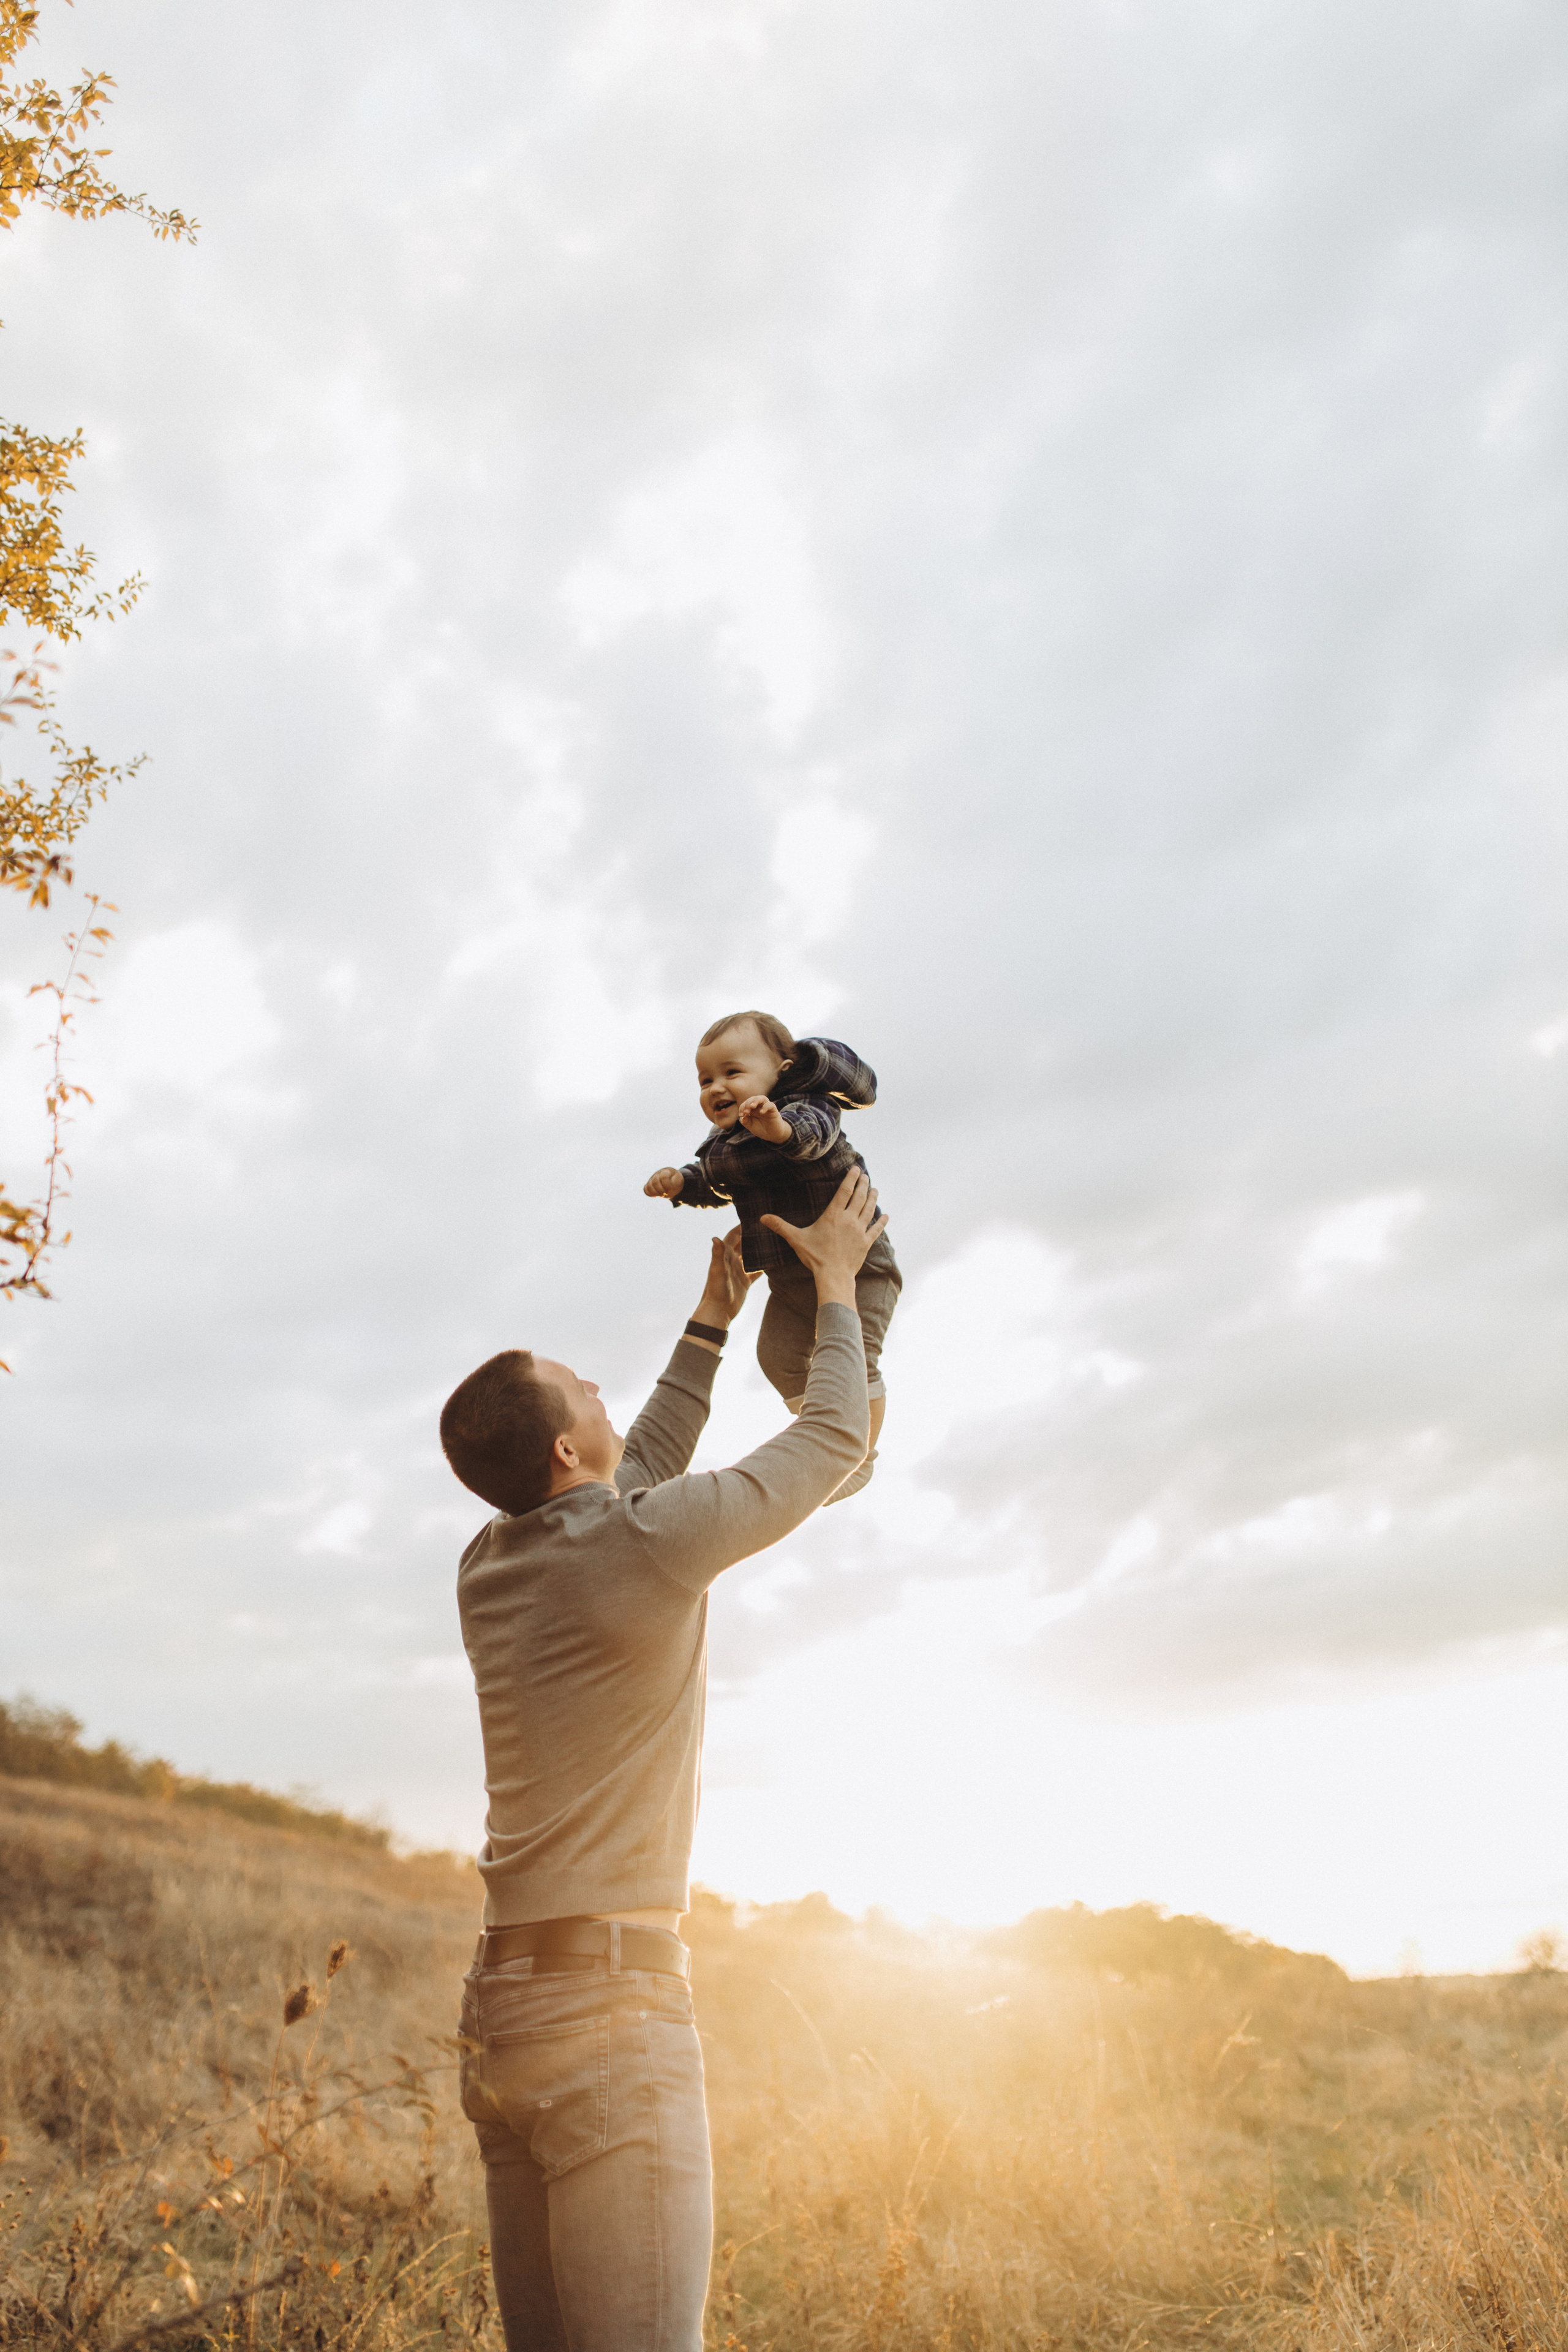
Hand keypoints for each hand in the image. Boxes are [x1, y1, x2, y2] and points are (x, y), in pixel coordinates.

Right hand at [645, 1166, 683, 1198]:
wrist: (673, 1180)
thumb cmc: (676, 1181)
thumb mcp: (678, 1182)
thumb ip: (673, 1185)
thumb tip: (664, 1193)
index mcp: (666, 1171)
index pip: (663, 1177)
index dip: (666, 1186)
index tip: (670, 1190)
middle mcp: (658, 1174)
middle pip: (655, 1182)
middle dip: (660, 1190)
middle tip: (666, 1194)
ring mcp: (652, 1179)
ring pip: (649, 1186)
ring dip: (655, 1193)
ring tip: (661, 1195)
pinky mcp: (649, 1184)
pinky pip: (646, 1189)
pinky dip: (649, 1194)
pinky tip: (655, 1196)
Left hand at [691, 1227, 761, 1338]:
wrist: (719, 1311)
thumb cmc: (716, 1290)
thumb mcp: (717, 1271)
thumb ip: (717, 1254)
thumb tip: (715, 1238)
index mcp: (725, 1255)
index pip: (733, 1236)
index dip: (741, 1226)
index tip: (752, 1218)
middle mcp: (732, 1261)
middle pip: (743, 1244)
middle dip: (752, 1235)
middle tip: (765, 1226)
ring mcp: (739, 1271)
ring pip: (750, 1256)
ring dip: (758, 1249)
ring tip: (771, 1240)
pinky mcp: (745, 1281)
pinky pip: (756, 1271)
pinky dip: (763, 1266)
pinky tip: (773, 1261)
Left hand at [738, 1095, 791, 1144]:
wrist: (772, 1135)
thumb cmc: (761, 1129)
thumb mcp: (751, 1127)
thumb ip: (746, 1122)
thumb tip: (742, 1117)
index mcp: (752, 1109)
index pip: (746, 1103)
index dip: (742, 1107)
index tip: (741, 1115)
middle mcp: (759, 1107)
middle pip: (753, 1099)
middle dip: (747, 1104)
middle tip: (746, 1112)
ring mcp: (766, 1108)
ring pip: (762, 1098)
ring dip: (756, 1101)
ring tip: (752, 1106)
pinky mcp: (773, 1111)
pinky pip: (770, 1105)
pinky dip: (765, 1107)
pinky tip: (761, 1112)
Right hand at [760, 1168, 886, 1305]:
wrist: (833, 1276)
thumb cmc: (815, 1257)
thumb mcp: (796, 1239)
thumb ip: (781, 1226)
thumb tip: (762, 1218)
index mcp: (833, 1215)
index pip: (845, 1191)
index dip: (851, 1178)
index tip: (856, 1169)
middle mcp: (848, 1219)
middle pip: (859, 1197)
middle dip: (863, 1184)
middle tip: (865, 1176)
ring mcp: (859, 1231)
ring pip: (869, 1210)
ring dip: (873, 1198)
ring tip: (875, 1189)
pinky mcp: (866, 1243)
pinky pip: (876, 1229)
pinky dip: (882, 1222)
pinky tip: (886, 1216)